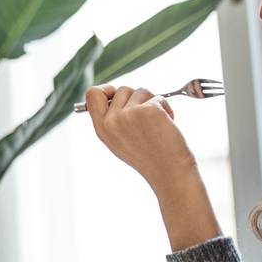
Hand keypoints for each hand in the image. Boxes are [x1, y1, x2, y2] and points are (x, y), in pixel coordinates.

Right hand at [85, 84, 220, 251]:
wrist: (169, 172)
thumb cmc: (148, 157)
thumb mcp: (118, 140)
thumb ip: (111, 119)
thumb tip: (112, 95)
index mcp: (101, 129)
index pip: (92, 94)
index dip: (105, 89)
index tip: (117, 94)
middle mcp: (111, 121)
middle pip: (121, 89)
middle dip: (136, 97)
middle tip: (146, 114)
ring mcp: (129, 115)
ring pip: (140, 91)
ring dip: (152, 101)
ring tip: (158, 122)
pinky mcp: (148, 111)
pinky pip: (157, 97)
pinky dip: (166, 107)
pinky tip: (168, 123)